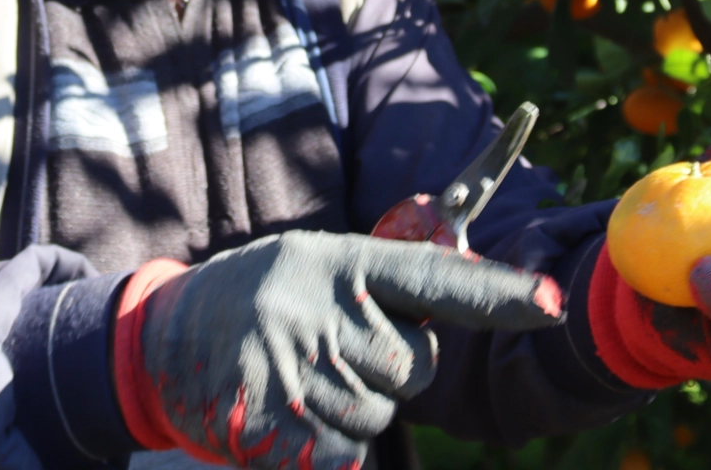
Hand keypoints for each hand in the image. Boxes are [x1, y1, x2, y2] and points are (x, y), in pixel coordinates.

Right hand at [111, 230, 562, 468]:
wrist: (157, 336)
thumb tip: (475, 292)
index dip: (496, 292)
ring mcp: (290, 365)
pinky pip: (343, 452)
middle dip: (390, 369)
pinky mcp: (269, 420)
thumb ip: (383, 284)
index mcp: (335, 260)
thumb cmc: (258, 298)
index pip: (431, 278)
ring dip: (353, 408)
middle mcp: (316, 306)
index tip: (553, 302)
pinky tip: (289, 408)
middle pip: (413, 367)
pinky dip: (326, 443)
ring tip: (302, 375)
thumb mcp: (314, 267)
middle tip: (335, 348)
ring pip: (379, 414)